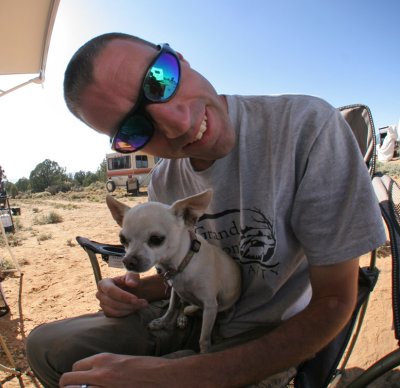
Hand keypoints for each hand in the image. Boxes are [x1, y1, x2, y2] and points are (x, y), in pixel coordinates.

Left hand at [59, 353, 173, 387]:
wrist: (163, 377)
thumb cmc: (147, 368)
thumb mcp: (124, 361)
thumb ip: (107, 367)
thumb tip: (95, 375)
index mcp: (104, 359)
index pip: (76, 367)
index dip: (77, 375)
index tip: (80, 382)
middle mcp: (99, 373)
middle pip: (68, 380)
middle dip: (68, 386)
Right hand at [96, 272, 147, 316]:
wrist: (132, 290)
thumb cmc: (130, 281)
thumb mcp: (133, 276)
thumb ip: (132, 277)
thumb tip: (131, 283)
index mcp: (103, 283)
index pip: (110, 290)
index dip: (123, 296)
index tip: (136, 299)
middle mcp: (100, 294)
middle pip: (112, 302)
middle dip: (129, 304)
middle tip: (143, 303)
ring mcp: (102, 305)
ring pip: (114, 310)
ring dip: (130, 309)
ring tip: (142, 305)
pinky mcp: (107, 312)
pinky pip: (115, 316)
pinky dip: (127, 313)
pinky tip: (136, 309)